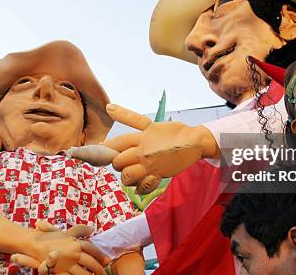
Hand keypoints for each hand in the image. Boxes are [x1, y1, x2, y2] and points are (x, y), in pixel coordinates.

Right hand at [12, 221, 108, 274]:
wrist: (35, 244)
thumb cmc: (51, 238)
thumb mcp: (67, 232)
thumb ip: (80, 230)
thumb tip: (92, 229)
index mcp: (77, 243)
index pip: (93, 250)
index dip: (101, 256)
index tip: (107, 261)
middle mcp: (75, 253)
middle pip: (91, 263)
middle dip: (99, 269)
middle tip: (104, 273)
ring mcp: (68, 263)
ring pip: (84, 273)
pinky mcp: (61, 271)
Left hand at [102, 104, 218, 193]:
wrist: (194, 141)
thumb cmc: (173, 132)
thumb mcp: (150, 123)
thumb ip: (129, 117)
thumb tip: (108, 107)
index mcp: (140, 137)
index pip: (116, 143)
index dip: (106, 148)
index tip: (102, 150)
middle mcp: (143, 151)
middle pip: (118, 162)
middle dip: (118, 164)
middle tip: (124, 163)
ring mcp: (150, 165)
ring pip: (127, 176)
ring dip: (127, 177)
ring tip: (132, 174)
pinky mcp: (159, 175)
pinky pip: (143, 186)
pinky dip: (140, 188)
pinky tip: (142, 183)